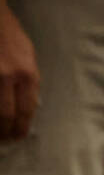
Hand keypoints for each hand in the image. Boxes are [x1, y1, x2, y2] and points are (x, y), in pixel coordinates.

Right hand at [0, 1, 39, 139]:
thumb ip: (28, 80)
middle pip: (7, 115)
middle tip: (3, 139)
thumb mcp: (29, 56)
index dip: (22, 127)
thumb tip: (27, 105)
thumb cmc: (10, 35)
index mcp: (27, 74)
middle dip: (5, 132)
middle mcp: (9, 77)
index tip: (18, 137)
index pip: (27, 110)